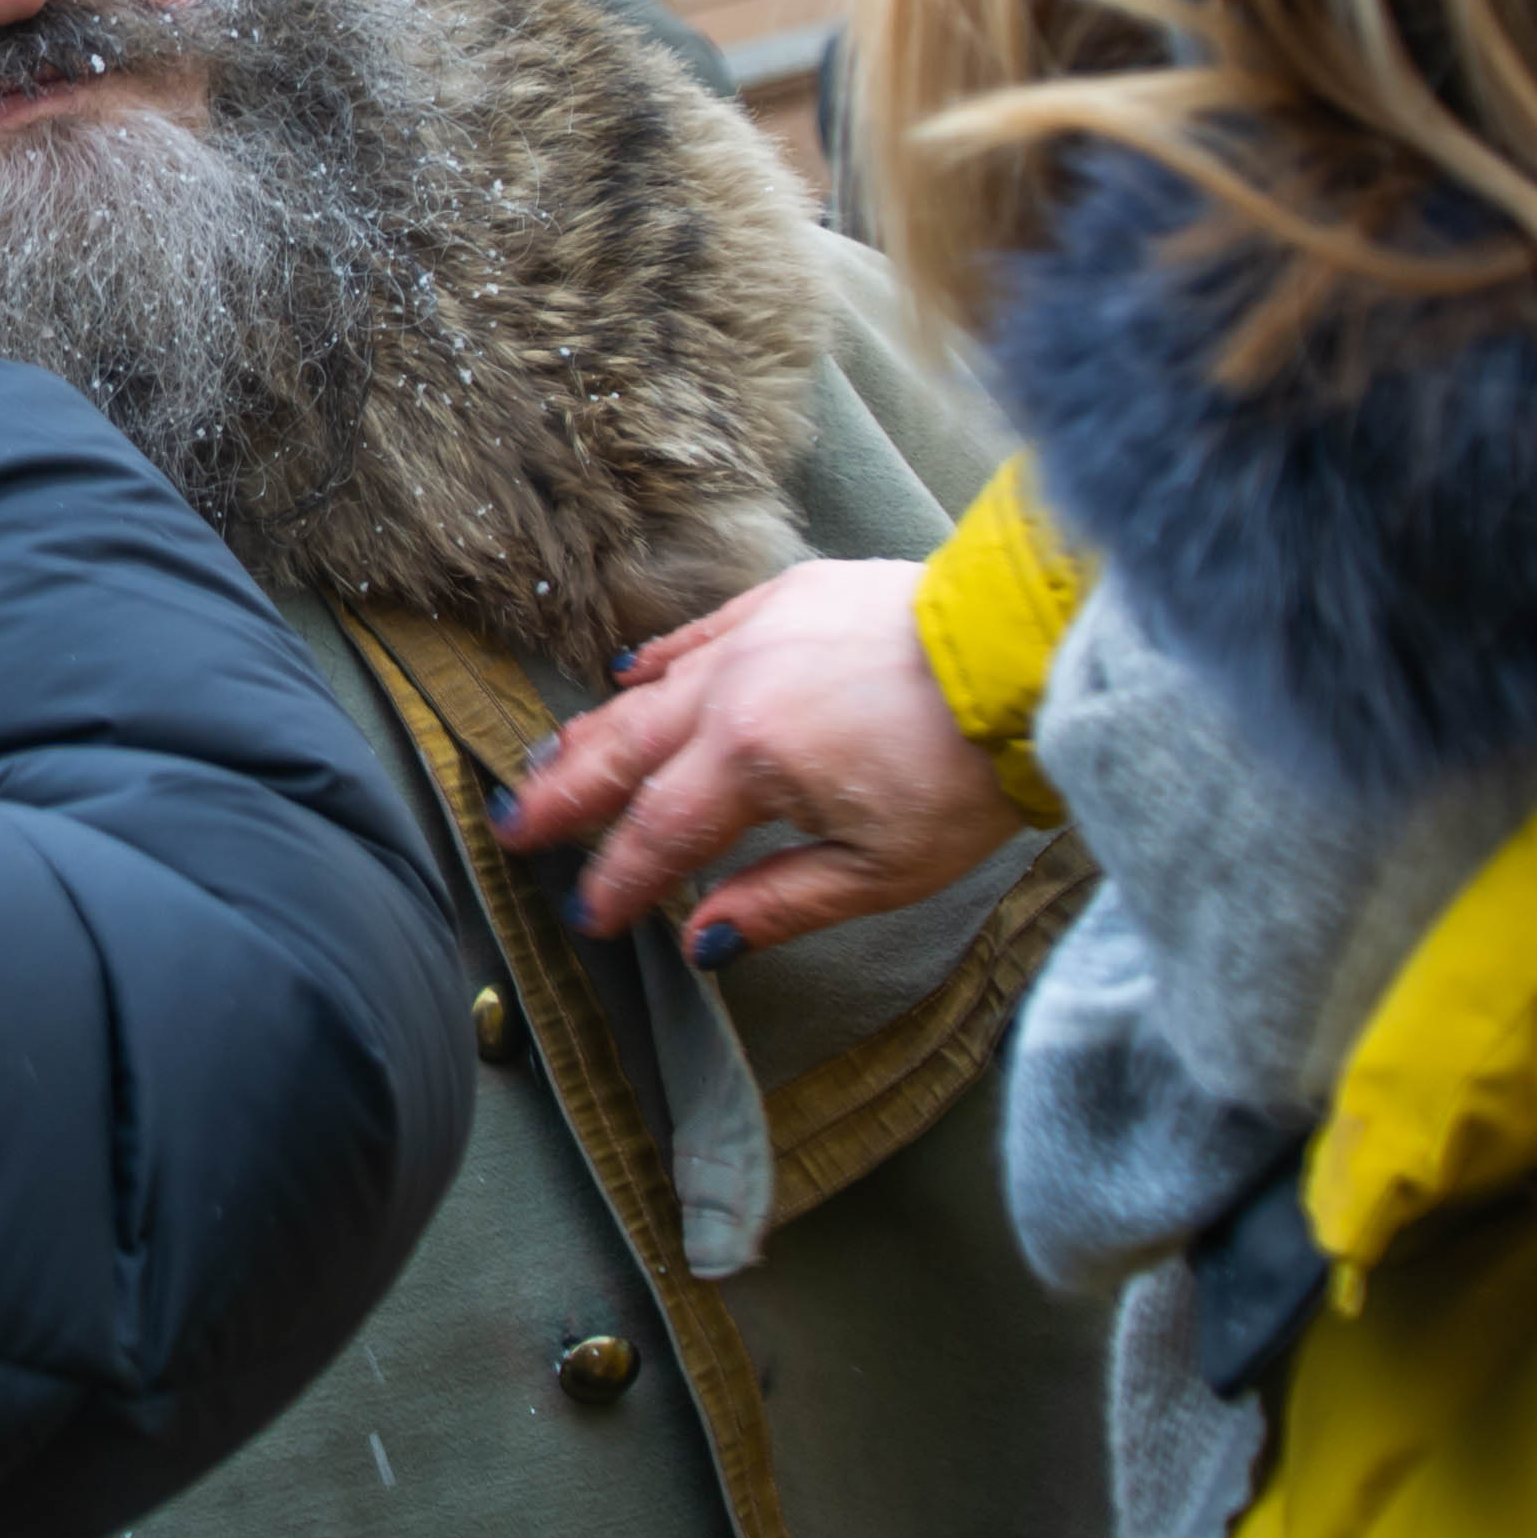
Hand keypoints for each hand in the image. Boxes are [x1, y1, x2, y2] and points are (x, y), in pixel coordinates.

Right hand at [485, 561, 1019, 962]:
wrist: (1021, 656)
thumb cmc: (966, 770)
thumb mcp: (882, 870)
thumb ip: (781, 902)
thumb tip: (705, 939)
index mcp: (751, 760)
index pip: (660, 832)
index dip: (619, 879)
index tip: (589, 913)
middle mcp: (734, 689)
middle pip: (626, 754)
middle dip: (565, 797)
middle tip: (514, 826)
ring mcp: (757, 634)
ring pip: (650, 692)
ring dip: (595, 733)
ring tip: (549, 761)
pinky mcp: (788, 598)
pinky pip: (699, 634)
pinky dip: (658, 663)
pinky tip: (627, 675)